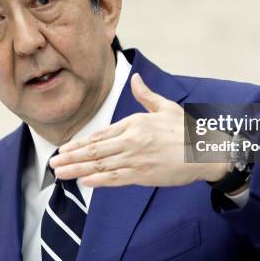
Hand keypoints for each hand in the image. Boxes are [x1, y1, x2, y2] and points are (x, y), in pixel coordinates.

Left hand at [49, 73, 228, 186]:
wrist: (206, 151)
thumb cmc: (186, 129)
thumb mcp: (166, 106)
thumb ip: (146, 95)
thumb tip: (135, 78)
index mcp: (134, 123)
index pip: (100, 135)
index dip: (80, 143)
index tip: (64, 148)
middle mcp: (131, 141)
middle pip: (94, 151)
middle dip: (71, 158)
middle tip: (53, 164)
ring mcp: (136, 159)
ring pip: (100, 166)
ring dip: (78, 170)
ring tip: (60, 174)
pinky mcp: (143, 175)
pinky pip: (115, 179)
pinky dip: (98, 181)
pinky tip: (84, 182)